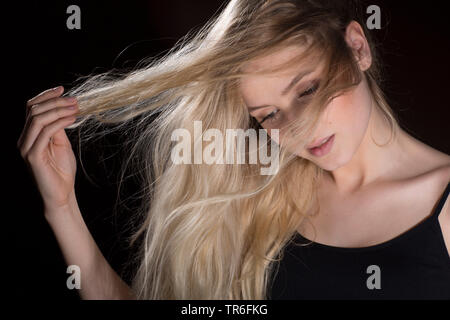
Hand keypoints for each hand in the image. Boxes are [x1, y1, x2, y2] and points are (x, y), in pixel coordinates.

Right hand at [17, 86, 78, 212]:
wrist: (61, 194)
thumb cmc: (62, 171)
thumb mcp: (61, 144)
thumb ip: (58, 128)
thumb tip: (63, 109)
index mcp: (29, 135)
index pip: (31, 108)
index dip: (46, 96)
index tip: (63, 89)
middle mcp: (23, 140)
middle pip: (33, 110)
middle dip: (55, 102)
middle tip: (75, 100)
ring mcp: (26, 148)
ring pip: (37, 119)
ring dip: (58, 110)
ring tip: (76, 108)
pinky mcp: (32, 156)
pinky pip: (45, 133)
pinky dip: (59, 123)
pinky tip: (72, 119)